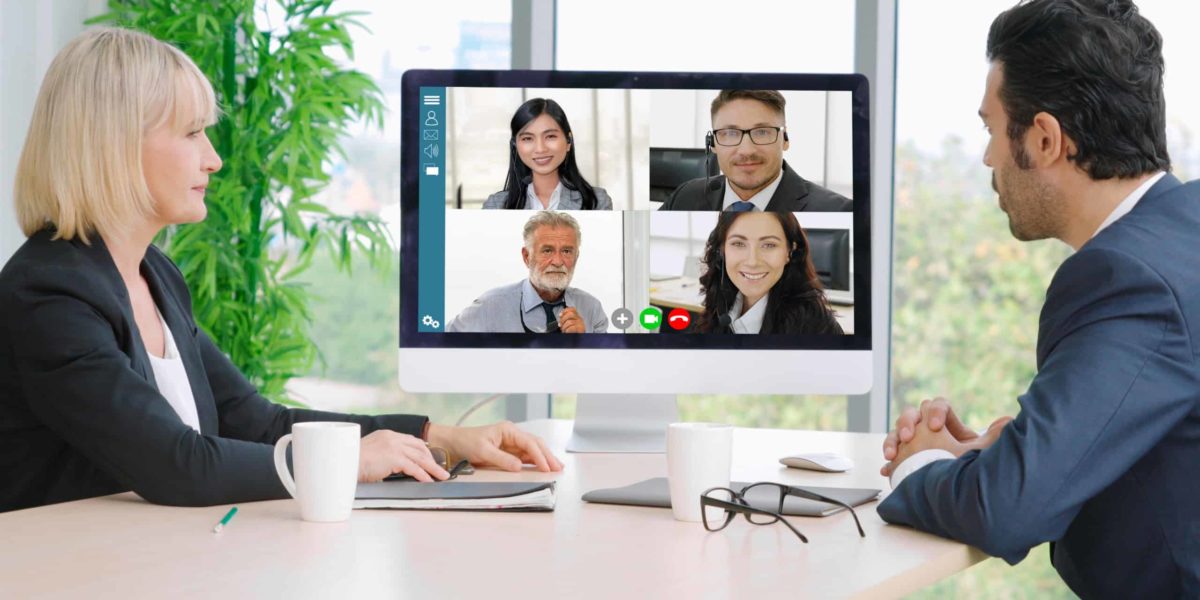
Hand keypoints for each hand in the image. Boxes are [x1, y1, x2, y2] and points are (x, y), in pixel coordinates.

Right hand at [358, 430, 449, 482]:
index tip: (428, 458)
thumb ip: (383, 456)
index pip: (409, 440)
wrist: (343, 462)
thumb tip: (392, 467)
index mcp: (386, 435)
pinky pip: (414, 468)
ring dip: (433, 468)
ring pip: (420, 458)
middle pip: (418, 447)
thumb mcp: (370, 454)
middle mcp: (392, 437)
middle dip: (431, 459)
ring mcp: (394, 446)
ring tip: (442, 476)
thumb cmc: (351, 462)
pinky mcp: (394, 457)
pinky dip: (423, 475)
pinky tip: (429, 481)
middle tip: (439, 468)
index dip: (421, 450)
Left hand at [429, 421, 564, 472]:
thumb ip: (502, 459)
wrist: (453, 443)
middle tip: (558, 468)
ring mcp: (511, 443)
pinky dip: (535, 462)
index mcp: (508, 430)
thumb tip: (520, 467)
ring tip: (556, 468)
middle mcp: (512, 435)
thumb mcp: (483, 451)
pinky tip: (543, 467)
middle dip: (548, 456)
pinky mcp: (508, 452)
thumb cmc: (466, 442)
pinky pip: (525, 456)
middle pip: (535, 444)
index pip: (529, 443)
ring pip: (533, 450)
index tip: (546, 467)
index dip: (540, 455)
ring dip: (544, 459)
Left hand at [558, 307, 584, 333]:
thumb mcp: (568, 323)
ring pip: (570, 322)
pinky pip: (572, 328)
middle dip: (563, 320)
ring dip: (564, 327)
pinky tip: (566, 332)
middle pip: (570, 314)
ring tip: (564, 330)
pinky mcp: (581, 330)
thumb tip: (560, 315)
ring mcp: (581, 324)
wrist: (575, 341)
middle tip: (560, 325)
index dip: (565, 311)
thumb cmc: (571, 332)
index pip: (572, 309)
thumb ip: (565, 318)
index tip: (560, 315)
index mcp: (577, 316)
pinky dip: (567, 330)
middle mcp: (580, 319)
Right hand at [880, 397, 1012, 476]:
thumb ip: (992, 437)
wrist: (958, 496)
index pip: (935, 405)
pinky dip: (889, 463)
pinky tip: (886, 470)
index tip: (935, 426)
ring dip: (892, 440)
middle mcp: (926, 431)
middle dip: (907, 422)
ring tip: (891, 454)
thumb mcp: (979, 452)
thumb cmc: (966, 469)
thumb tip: (1008, 421)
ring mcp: (912, 446)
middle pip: (911, 414)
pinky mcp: (903, 462)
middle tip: (909, 438)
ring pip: (896, 432)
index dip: (934, 411)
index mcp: (944, 424)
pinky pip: (891, 457)